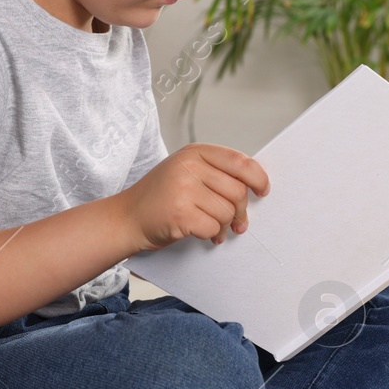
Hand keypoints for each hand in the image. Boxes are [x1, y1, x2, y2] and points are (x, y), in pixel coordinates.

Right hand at [117, 143, 269, 252]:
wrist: (126, 218)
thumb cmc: (160, 197)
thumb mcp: (185, 172)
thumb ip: (215, 172)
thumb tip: (254, 186)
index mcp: (194, 153)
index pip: (239, 161)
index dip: (258, 178)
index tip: (262, 191)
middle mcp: (188, 166)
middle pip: (237, 190)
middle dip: (240, 211)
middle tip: (237, 222)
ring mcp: (182, 189)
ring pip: (227, 212)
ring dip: (224, 226)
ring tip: (213, 228)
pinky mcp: (179, 214)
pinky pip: (213, 228)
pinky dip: (210, 235)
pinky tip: (201, 233)